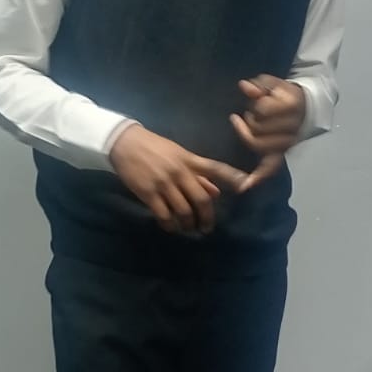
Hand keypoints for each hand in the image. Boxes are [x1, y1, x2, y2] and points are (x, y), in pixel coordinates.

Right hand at [109, 124, 246, 234]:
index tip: (246, 186)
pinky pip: (163, 214)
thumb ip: (198, 173)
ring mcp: (164, 183)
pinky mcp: (148, 193)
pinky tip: (171, 227)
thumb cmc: (154, 147)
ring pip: (183, 210)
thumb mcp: (178, 154)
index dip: (232, 177)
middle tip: (206, 228)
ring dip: (188, 224)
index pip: (216, 169)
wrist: (125, 143)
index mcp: (189, 159)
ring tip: (188, 229)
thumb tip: (216, 191)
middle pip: (201, 199)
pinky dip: (169, 225)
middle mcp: (180, 172)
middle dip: (206, 217)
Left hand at [231, 75, 306, 190]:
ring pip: (259, 145)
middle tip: (250, 114)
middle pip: (259, 128)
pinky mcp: (281, 154)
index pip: (264, 110)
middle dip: (250, 120)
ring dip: (248, 135)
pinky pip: (270, 167)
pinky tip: (245, 186)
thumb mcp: (273, 84)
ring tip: (246, 126)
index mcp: (293, 107)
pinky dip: (258, 177)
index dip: (256, 105)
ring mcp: (287, 143)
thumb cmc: (284, 95)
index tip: (255, 99)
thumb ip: (259, 85)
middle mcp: (292, 127)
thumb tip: (244, 87)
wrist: (305, 108)